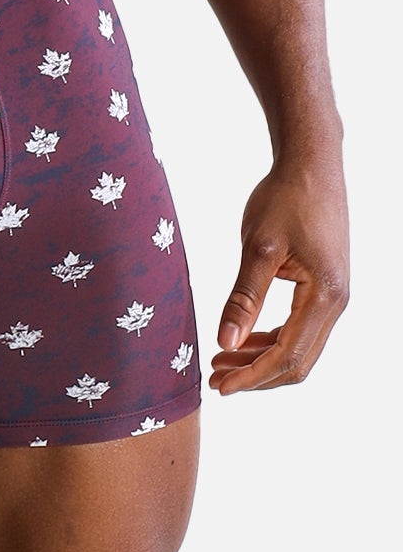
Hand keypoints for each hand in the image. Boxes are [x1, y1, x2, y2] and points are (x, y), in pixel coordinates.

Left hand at [210, 163, 348, 392]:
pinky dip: (272, 338)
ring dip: (262, 358)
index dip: (253, 377)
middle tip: (216, 379)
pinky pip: (300, 327)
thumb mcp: (258, 247)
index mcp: (324, 295)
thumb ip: (243, 297)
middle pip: (298, 361)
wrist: (311, 164)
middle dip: (256, 375)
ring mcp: (334, 295)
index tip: (220, 387)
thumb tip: (226, 342)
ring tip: (223, 361)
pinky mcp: (325, 286)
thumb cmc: (285, 198)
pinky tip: (244, 338)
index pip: (288, 355)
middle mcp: (336, 302)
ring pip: (300, 347)